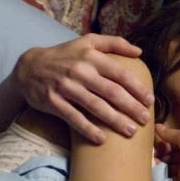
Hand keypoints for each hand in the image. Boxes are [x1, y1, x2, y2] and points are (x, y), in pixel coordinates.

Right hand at [13, 34, 153, 143]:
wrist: (29, 67)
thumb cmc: (65, 55)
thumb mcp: (88, 41)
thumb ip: (114, 43)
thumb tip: (139, 52)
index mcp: (91, 56)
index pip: (119, 73)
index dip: (136, 88)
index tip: (149, 101)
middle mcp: (80, 71)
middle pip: (111, 92)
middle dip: (131, 107)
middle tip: (144, 119)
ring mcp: (66, 88)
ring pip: (95, 107)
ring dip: (115, 120)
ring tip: (130, 131)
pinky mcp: (54, 102)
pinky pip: (74, 118)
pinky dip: (88, 129)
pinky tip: (102, 139)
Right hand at [155, 124, 179, 180]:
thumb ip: (169, 133)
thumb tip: (157, 126)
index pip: (175, 141)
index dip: (165, 142)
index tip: (155, 144)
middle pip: (172, 154)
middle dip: (161, 155)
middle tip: (152, 155)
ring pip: (171, 166)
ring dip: (161, 165)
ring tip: (153, 164)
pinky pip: (172, 178)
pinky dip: (164, 176)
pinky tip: (157, 173)